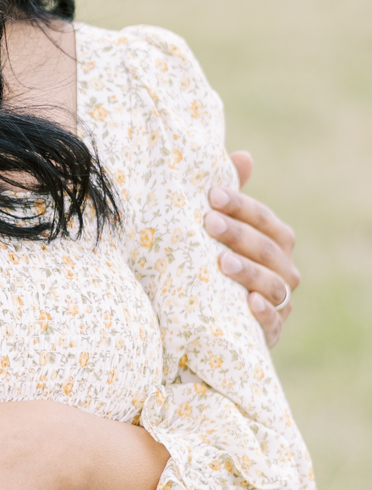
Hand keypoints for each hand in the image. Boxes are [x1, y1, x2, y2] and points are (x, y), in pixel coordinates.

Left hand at [212, 152, 299, 346]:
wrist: (205, 322)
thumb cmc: (213, 268)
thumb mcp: (215, 235)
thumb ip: (229, 201)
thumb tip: (243, 156)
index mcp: (275, 243)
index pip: (265, 221)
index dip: (242, 207)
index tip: (212, 195)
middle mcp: (284, 271)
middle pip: (269, 250)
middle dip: (239, 234)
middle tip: (208, 222)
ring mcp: (279, 304)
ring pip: (273, 285)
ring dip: (250, 272)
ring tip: (223, 262)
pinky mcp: (269, 334)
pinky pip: (272, 324)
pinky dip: (263, 314)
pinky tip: (249, 302)